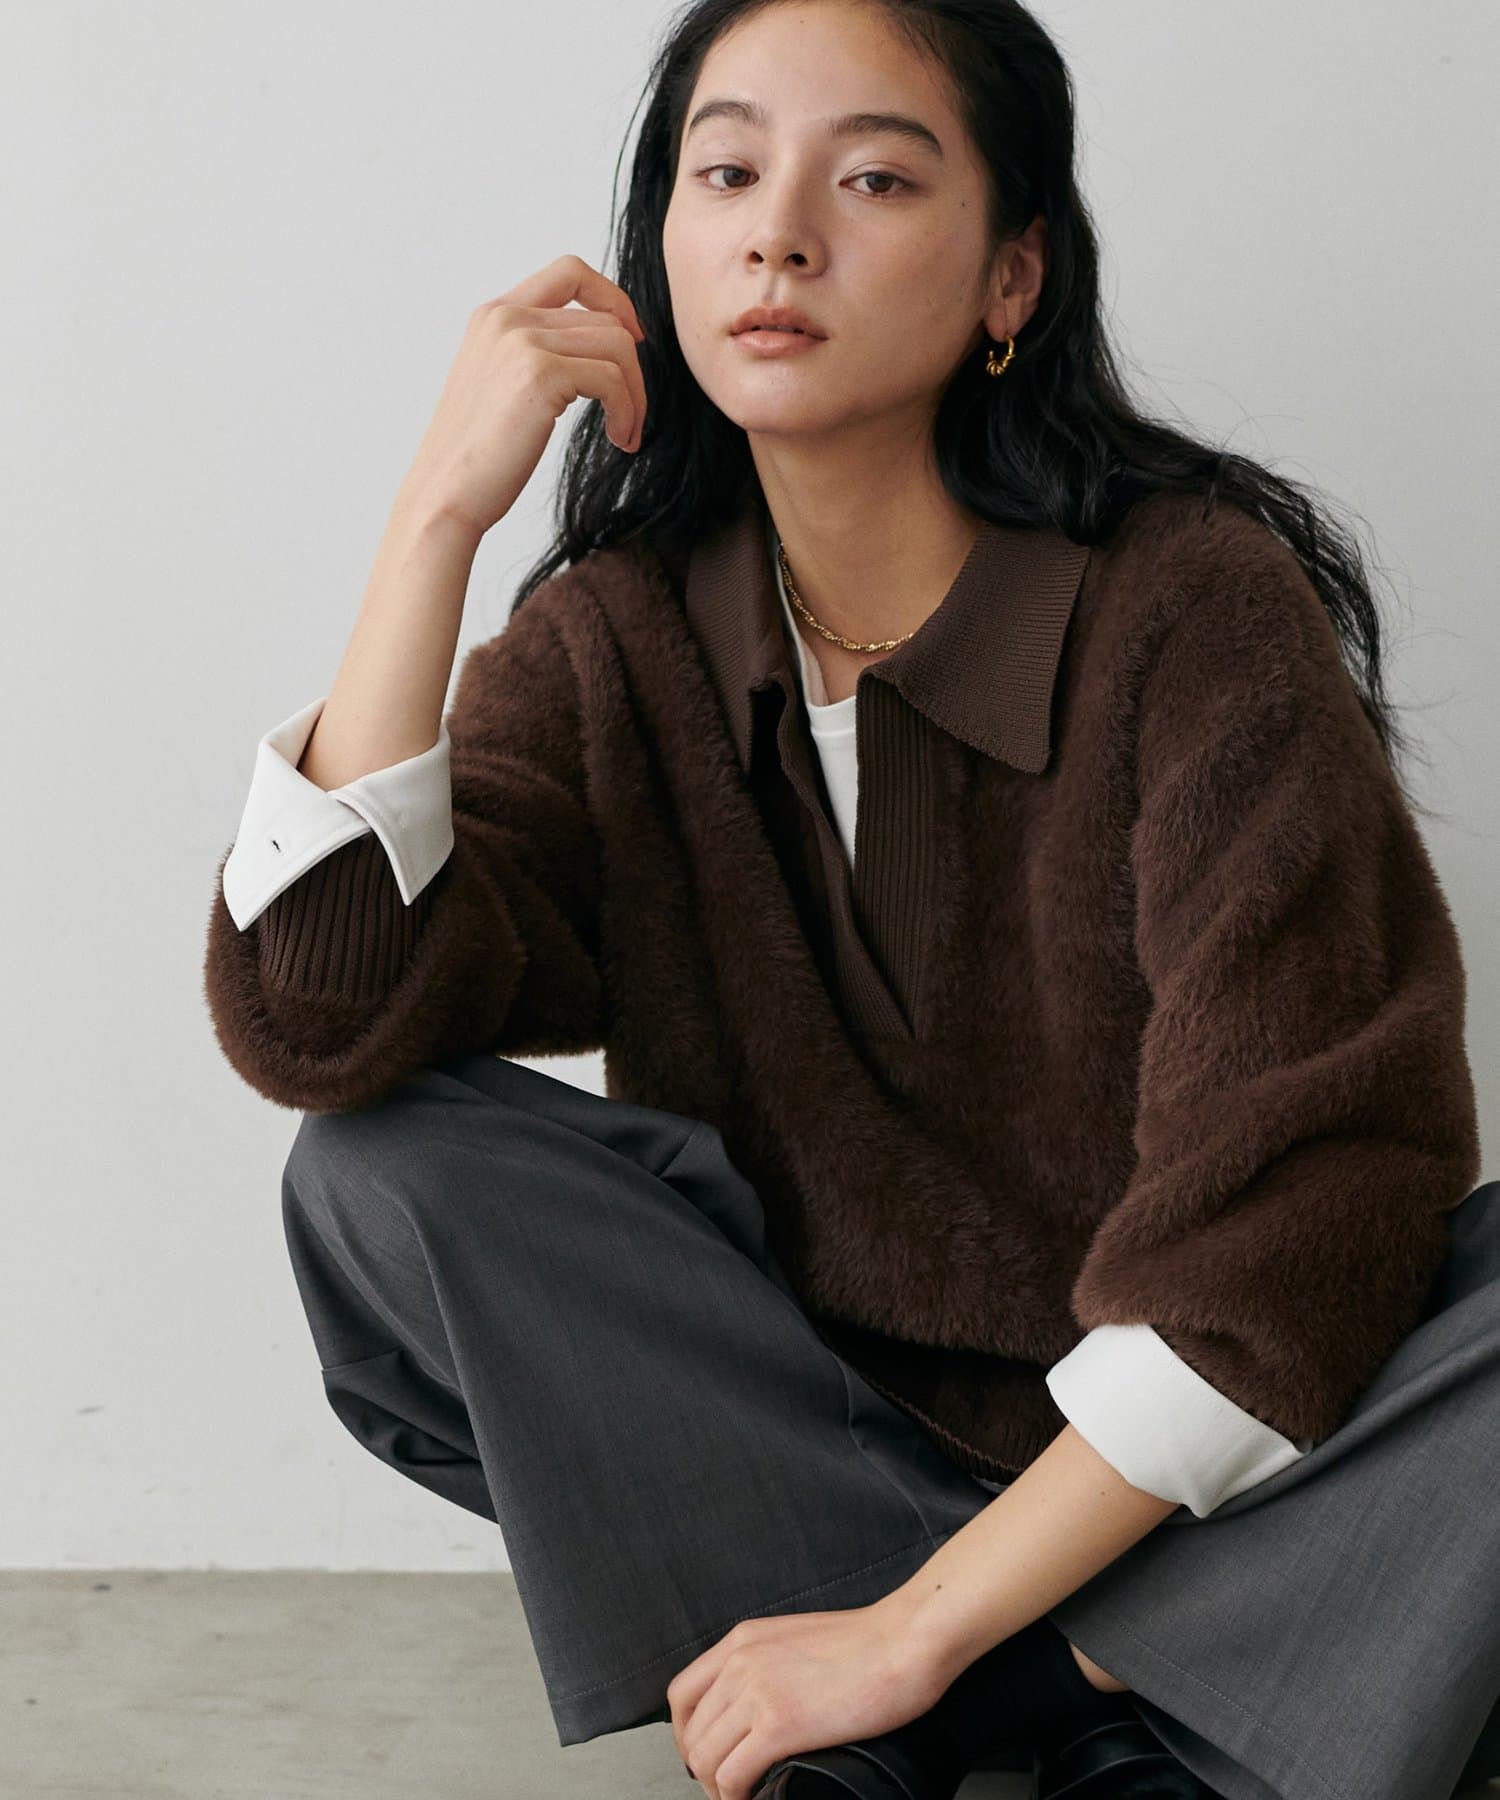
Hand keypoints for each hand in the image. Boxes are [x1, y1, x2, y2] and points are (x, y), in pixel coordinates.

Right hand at [398, 252, 648, 542]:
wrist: (446, 495)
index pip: (570, 272)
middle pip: (605, 317)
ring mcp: (521, 340)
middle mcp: (506, 317)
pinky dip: (628, 411)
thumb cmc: (478, 456)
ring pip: (618, 345)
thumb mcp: (501, 384)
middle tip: (631, 413)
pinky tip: (619, 440)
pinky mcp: (540, 374)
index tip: (634, 339)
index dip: (613, 299)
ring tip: (625, 432)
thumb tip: (601, 345)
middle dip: (632, 369)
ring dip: (635, 394)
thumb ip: (536, 352)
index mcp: (494, 314)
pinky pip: (613, 379)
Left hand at [666, 1597, 947, 1799]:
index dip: (686, 1735)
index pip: (681, 1694)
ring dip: (718, 1789)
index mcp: (742, 1640)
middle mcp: (739, 1662)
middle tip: (730, 1789)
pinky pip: (732, 1776)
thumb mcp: (796, 1639)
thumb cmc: (867, 1644)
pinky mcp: (779, 1724)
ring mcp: (756, 1692)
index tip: (707, 1757)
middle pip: (690, 1732)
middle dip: (704, 1769)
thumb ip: (766, 1664)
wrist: (904, 1641)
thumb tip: (754, 1709)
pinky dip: (735, 1798)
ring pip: (704, 1758)